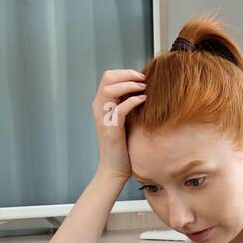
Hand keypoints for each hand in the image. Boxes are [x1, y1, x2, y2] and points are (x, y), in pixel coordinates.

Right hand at [91, 68, 146, 182]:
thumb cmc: (121, 146)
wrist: (114, 169)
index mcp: (100, 104)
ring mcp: (103, 118)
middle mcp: (99, 108)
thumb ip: (125, 104)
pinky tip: (143, 101)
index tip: (140, 78)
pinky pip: (120, 108)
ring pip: (111, 90)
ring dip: (130, 85)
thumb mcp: (122, 120)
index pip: (108, 76)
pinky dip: (133, 101)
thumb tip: (142, 89)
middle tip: (143, 80)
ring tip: (144, 89)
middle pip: (108, 78)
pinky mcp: (111, 130)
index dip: (125, 73)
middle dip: (128, 75)